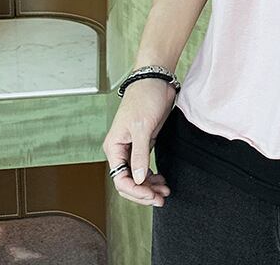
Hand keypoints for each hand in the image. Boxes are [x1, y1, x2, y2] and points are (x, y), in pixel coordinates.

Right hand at [102, 78, 176, 206]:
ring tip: (165, 191)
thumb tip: (137, 178)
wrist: (156, 80)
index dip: (136, 191)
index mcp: (114, 147)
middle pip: (128, 181)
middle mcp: (120, 150)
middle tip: (162, 198)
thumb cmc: (144, 98)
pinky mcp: (144, 143)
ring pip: (137, 176)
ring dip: (150, 186)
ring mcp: (132, 147)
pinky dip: (152, 176)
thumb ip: (140, 154)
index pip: (120, 179)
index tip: (152, 196)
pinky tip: (162, 180)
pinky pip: (144, 167)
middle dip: (143, 192)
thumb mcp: (142, 127)